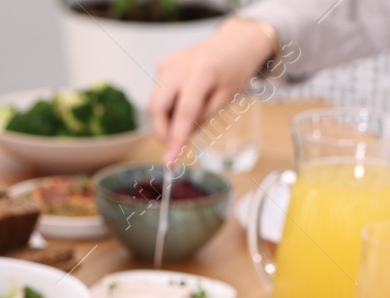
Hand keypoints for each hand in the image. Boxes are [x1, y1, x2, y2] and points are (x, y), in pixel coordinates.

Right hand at [149, 19, 276, 161]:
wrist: (235, 42)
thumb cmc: (235, 70)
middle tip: (176, 145)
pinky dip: (168, 107)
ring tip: (188, 119)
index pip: (183, 114)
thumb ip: (202, 118)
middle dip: (162, 132)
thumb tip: (180, 139)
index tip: (170, 163)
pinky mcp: (163, 65)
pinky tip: (185, 103)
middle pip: (156, 108)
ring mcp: (168, 64)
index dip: (175, 140)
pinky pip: (159, 94)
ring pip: (154, 103)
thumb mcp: (226, 98)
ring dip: (166, 120)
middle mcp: (179, 66)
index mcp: (201, 73)